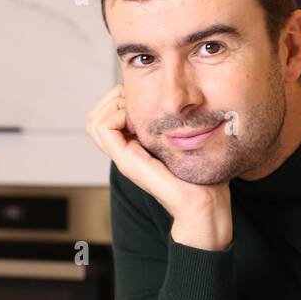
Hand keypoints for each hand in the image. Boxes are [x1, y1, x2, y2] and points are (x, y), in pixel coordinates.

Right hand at [85, 85, 232, 249]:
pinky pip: (103, 127)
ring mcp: (124, 156)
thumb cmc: (203, 175)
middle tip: (143, 101)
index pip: (108, 113)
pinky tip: (141, 119)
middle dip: (116, 97)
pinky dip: (116, 114)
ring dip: (115, 104)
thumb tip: (178, 102)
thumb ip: (176, 125)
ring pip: (95, 119)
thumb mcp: (187, 141)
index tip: (148, 98)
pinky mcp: (126, 161)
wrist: (205, 202)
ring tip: (141, 109)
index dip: (122, 98)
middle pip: (97, 114)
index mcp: (136, 145)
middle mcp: (126, 150)